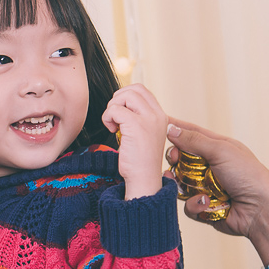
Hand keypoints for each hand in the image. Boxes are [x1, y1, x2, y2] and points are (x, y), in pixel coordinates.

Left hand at [101, 84, 167, 199]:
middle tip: (115, 117)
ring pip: (125, 96)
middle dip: (118, 99)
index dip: (126, 97)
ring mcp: (148, 119)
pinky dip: (107, 117)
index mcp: (161, 116)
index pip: (143, 91)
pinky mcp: (136, 126)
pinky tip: (111, 130)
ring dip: (113, 107)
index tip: (121, 114)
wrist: (143, 179)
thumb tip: (120, 102)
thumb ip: (138, 117)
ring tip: (113, 124)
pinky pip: (115, 110)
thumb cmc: (139, 161)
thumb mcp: (144, 133)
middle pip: (134, 89)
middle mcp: (157, 115)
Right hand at [164, 117, 268, 263]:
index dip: (175, 129)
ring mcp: (206, 187)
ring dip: (179, 183)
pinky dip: (194, 203)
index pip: (191, 134)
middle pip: (180, 158)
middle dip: (174, 158)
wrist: (260, 211)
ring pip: (180, 182)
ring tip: (179, 183)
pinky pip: (187, 204)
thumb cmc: (248, 176)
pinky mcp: (204, 207)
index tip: (158, 126)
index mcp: (217, 148)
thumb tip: (171, 129)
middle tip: (174, 159)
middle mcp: (210, 166)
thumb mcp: (221, 150)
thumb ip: (194, 140)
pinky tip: (205, 203)